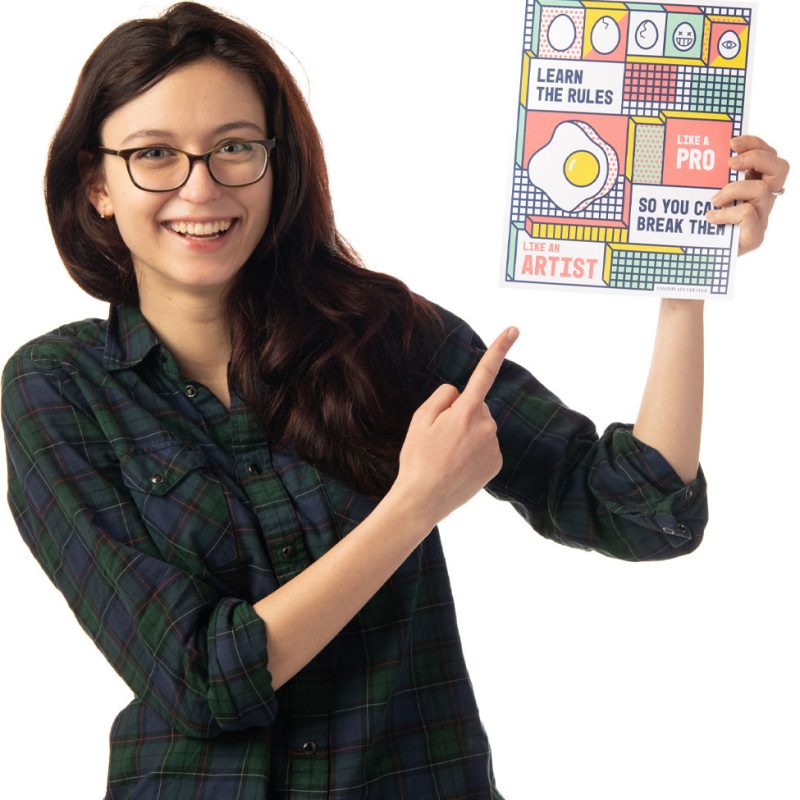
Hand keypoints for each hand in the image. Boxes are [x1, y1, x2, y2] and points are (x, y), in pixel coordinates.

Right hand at [392, 327, 518, 527]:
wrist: (423, 501)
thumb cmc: (417, 458)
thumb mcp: (419, 419)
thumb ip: (443, 397)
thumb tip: (460, 394)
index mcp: (466, 411)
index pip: (485, 373)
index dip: (499, 349)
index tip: (513, 329)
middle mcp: (487, 426)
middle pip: (476, 406)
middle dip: (461, 415)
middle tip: (438, 438)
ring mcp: (494, 446)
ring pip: (481, 427)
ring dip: (467, 435)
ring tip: (446, 455)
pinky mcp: (497, 463)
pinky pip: (485, 446)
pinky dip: (473, 451)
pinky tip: (458, 465)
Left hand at [706, 135, 789, 255]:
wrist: (700, 260)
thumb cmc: (702, 226)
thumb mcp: (705, 196)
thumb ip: (710, 180)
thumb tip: (692, 161)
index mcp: (756, 185)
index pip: (768, 156)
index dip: (754, 144)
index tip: (731, 142)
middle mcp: (764, 200)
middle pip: (780, 168)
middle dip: (755, 158)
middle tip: (730, 163)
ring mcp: (762, 218)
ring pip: (763, 190)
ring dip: (735, 189)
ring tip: (714, 199)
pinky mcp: (755, 236)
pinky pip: (748, 214)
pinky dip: (727, 212)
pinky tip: (711, 217)